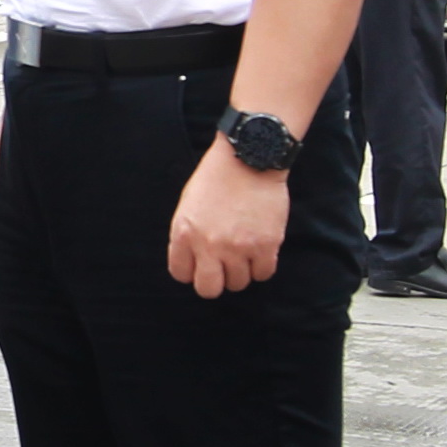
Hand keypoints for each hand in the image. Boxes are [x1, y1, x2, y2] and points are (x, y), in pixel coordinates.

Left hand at [167, 143, 291, 298]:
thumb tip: (193, 263)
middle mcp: (209, 245)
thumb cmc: (217, 178)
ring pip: (238, 284)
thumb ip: (187, 235)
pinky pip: (263, 274)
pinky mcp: (266, 245)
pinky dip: (262, 266)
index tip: (201, 263)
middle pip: (208, 289)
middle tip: (223, 268)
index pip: (181, 274)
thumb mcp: (188, 204)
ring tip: (244, 252)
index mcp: (184, 233)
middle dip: (215, 281)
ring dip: (241, 271)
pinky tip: (260, 250)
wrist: (250, 157)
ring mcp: (238, 247)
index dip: (192, 271)